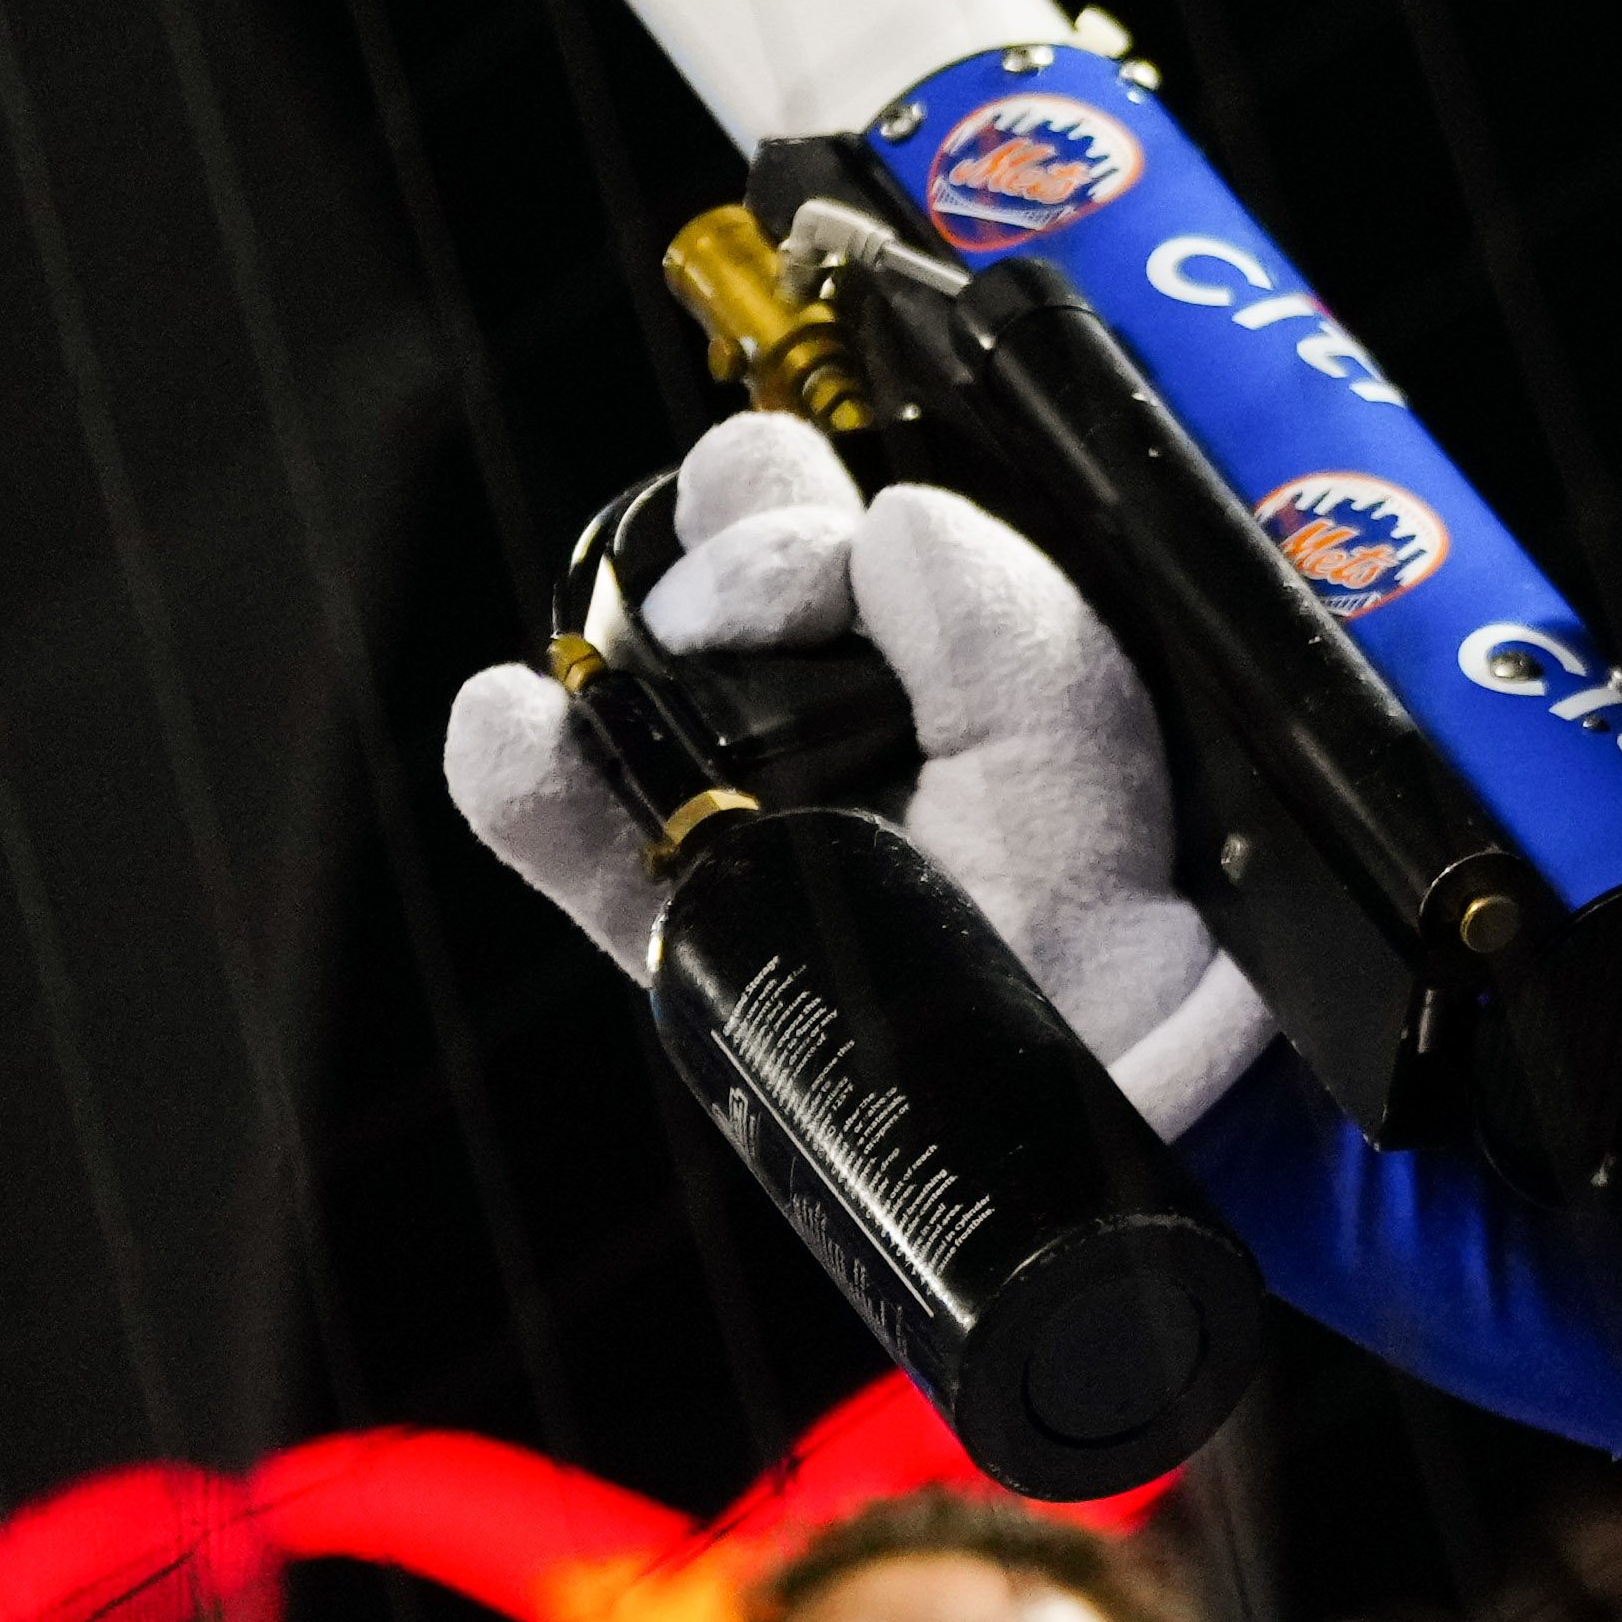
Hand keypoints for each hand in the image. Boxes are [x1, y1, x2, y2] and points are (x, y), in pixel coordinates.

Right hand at [439, 411, 1275, 1133]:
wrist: (1098, 1107)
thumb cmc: (1117, 911)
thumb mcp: (1085, 739)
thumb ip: (1000, 623)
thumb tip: (887, 525)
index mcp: (953, 652)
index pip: (847, 531)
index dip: (812, 514)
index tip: (846, 554)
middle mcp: (846, 722)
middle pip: (733, 578)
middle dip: (728, 548)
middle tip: (730, 605)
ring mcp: (756, 826)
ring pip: (642, 704)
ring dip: (609, 657)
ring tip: (610, 663)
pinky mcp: (693, 939)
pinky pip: (586, 852)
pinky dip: (527, 785)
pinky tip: (503, 727)